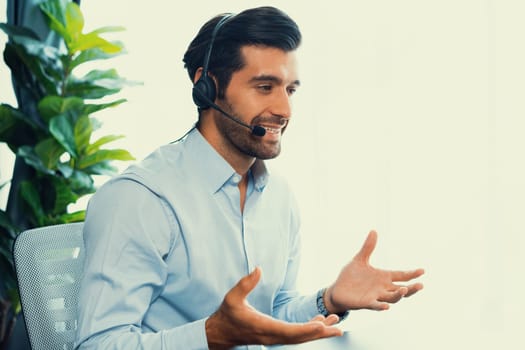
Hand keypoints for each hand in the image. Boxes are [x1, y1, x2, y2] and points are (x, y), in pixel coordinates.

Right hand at [206, 267, 342, 348]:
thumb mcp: (232, 297)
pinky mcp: (276, 336)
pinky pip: (296, 335)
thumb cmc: (227, 314)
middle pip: (300, 338)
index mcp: (263, 328)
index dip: (306, 329)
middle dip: (320, 333)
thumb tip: (258, 269)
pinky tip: (319, 323)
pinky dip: (309, 330)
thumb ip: (245, 284)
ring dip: (318, 332)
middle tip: (338, 327)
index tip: (321, 325)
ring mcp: (274, 338)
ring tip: (335, 324)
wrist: (221, 333)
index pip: (288, 331)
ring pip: (300, 338)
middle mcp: (272, 337)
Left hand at [325, 231, 424, 312]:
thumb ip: (368, 247)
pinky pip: (376, 306)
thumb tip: (374, 230)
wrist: (337, 290)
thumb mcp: (360, 259)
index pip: (401, 275)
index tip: (422, 270)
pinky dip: (381, 306)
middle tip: (421, 285)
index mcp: (383, 277)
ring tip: (403, 290)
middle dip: (411, 288)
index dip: (411, 274)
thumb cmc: (350, 276)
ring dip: (398, 295)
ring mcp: (376, 296)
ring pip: (392, 298)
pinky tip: (386, 306)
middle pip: (402, 289)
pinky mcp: (366, 303)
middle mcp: (382, 288)